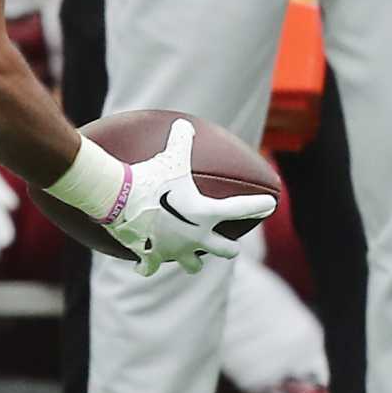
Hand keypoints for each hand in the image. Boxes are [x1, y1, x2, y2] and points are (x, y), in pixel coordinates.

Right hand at [111, 119, 276, 276]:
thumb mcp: (170, 156)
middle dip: (229, 249)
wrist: (120, 198)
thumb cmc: (149, 176)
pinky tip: (142, 267)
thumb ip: (181, 140)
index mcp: (205, 213)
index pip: (240, 209)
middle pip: (223, 250)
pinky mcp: (150, 255)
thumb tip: (185, 124)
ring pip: (192, 265)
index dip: (258, 205)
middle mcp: (195, 236)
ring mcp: (174, 249)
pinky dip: (145, 267)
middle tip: (232, 248)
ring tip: (193, 261)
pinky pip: (149, 267)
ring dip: (193, 262)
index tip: (271, 205)